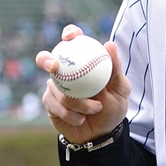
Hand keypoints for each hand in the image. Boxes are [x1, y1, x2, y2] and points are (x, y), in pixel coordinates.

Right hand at [36, 24, 130, 144]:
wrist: (102, 132)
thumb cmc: (113, 106)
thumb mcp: (120, 88)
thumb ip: (115, 67)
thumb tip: (109, 44)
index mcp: (84, 61)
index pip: (74, 41)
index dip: (69, 33)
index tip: (70, 36)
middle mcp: (66, 71)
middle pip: (47, 59)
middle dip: (45, 59)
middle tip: (53, 66)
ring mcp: (56, 86)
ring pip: (57, 88)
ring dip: (78, 101)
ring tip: (96, 108)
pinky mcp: (49, 102)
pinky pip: (54, 104)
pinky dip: (70, 113)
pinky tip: (80, 118)